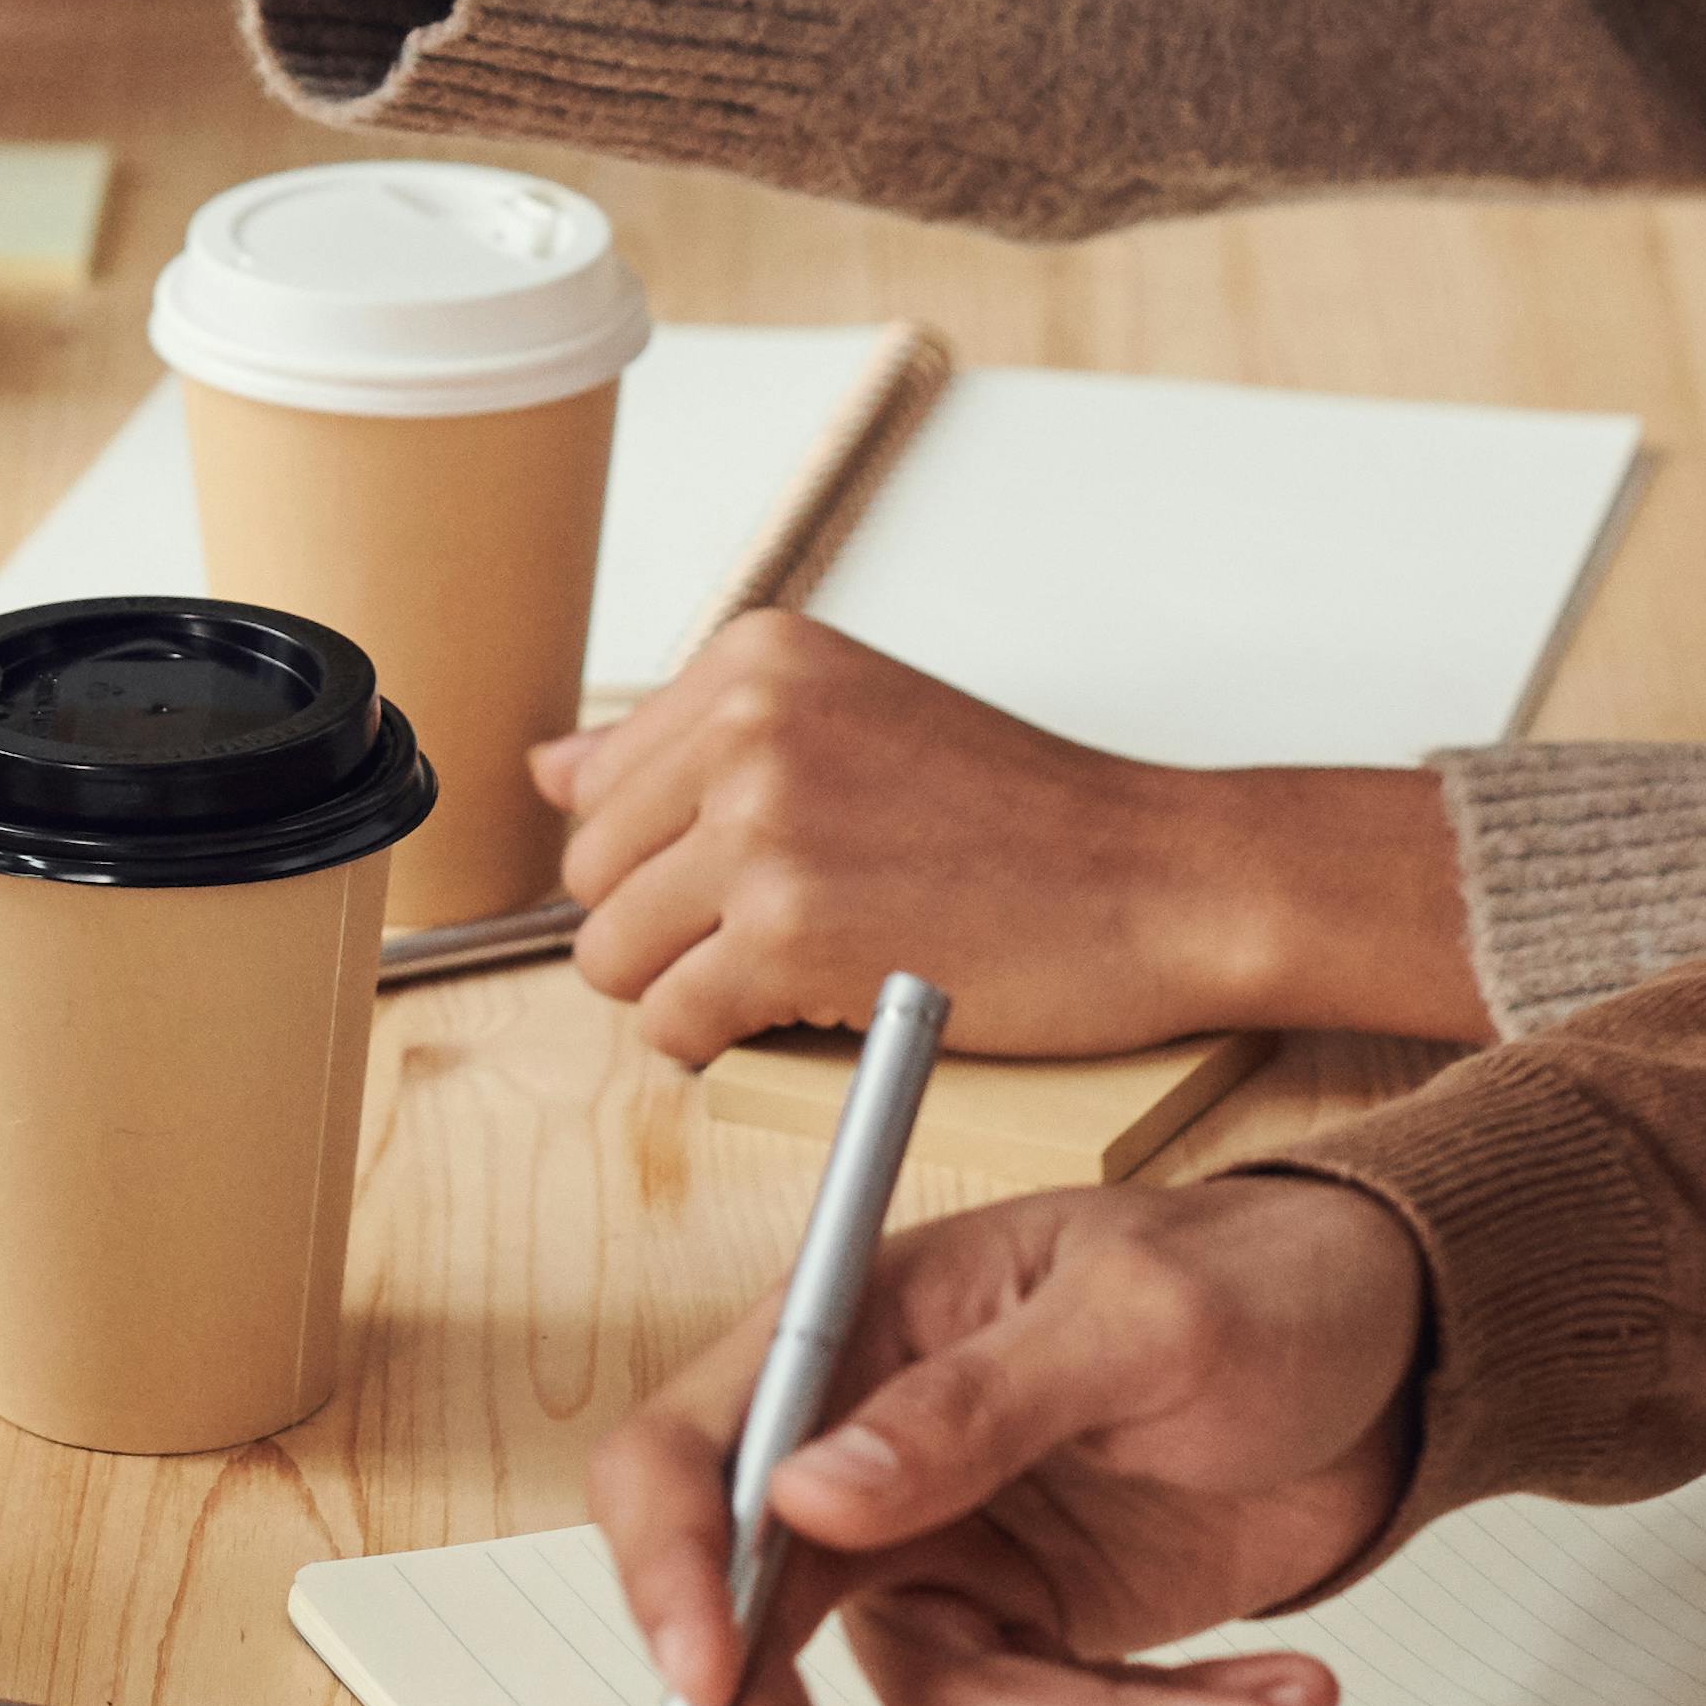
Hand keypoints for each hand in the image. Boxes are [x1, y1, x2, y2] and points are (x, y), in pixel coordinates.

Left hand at [544, 617, 1500, 1068]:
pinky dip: (719, 1046)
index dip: (666, 860)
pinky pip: (671, 1022)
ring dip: (687, 991)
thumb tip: (545, 768)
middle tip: (782, 940)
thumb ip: (696, 744)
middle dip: (665, 928)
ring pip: (611, 955)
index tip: (756, 878)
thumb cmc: (1026, 817)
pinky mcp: (787, 931)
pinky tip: (807, 1017)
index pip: (599, 786)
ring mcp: (763, 825)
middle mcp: (747, 725)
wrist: (1160, 878)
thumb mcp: (853, 724)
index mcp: (756, 659)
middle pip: (590, 872)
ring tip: (795, 980)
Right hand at [587, 1176, 1432, 1705]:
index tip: (708, 1678)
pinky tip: (1282, 1696)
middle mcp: (873, 1457)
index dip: (668, 1570)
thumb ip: (973, 1404)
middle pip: (759, 1619)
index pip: (688, 1454)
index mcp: (855, 1334)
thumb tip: (807, 1495)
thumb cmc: (1255, 1276)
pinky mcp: (1043, 1628)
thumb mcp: (1138, 1316)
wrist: (1393, 1347)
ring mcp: (954, 1552)